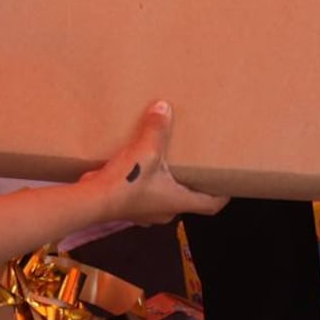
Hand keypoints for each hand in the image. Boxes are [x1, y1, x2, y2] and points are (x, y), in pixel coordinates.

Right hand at [83, 102, 224, 223]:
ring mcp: (145, 212)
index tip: (227, 184)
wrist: (91, 201)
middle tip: (196, 164)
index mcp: (178, 202)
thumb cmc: (126, 182)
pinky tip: (140, 168)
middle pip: (187, 200)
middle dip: (192, 184)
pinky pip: (146, 194)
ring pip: (165, 198)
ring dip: (168, 183)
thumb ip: (157, 130)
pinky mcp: (129, 207)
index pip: (210, 206)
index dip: (221, 195)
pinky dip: (148, 183)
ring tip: (168, 162)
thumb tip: (164, 106)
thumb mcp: (146, 152)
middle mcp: (165, 211)